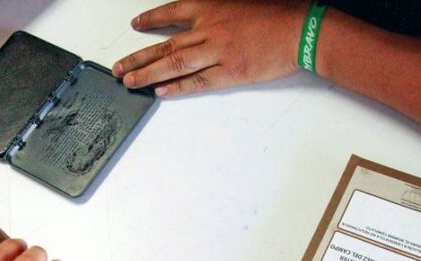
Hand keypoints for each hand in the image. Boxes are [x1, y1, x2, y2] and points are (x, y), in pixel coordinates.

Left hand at [114, 0, 305, 96]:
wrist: (302, 29)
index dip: (151, 20)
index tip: (136, 26)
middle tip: (119, 67)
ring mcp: (218, 52)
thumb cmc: (278, 13)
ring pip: (175, 63)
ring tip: (130, 82)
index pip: (172, 13)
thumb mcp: (241, 1)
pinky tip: (161, 92)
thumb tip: (198, 21)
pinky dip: (178, 87)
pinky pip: (198, 81)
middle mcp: (210, 29)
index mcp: (212, 7)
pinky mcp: (230, 72)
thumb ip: (217, 10)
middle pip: (166, 44)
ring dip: (149, 74)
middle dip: (139, 56)